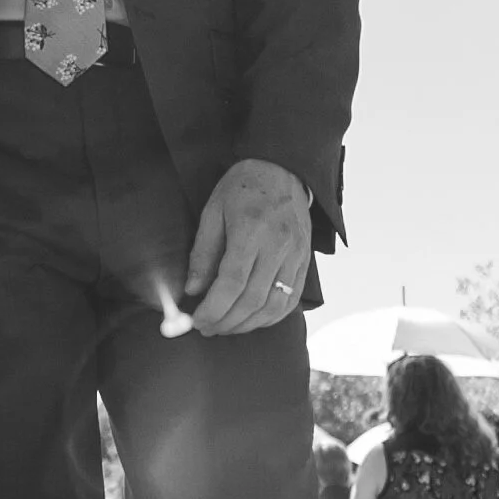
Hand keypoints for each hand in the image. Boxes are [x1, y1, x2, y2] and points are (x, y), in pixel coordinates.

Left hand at [182, 156, 311, 335]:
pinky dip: (271, 317)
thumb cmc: (243, 188)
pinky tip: (253, 320)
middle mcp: (279, 246)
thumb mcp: (213, 212)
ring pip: (275, 306)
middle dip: (227, 321)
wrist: (282, 170)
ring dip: (248, 324)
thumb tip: (193, 289)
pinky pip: (291, 300)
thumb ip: (203, 253)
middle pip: (254, 299)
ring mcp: (296, 256)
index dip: (214, 308)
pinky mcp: (305, 261)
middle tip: (207, 328)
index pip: (233, 282)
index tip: (198, 320)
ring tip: (226, 326)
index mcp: (252, 231)